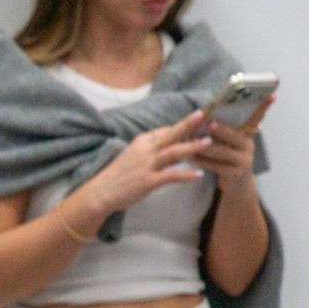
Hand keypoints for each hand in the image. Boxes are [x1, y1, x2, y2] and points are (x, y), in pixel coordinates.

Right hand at [81, 111, 211, 218]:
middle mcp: (145, 150)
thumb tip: (176, 151)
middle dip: (188, 124)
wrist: (99, 193)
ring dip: (192, 146)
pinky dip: (186, 175)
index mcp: (141, 142)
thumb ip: (155, 153)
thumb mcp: (134, 157)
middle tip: (205, 114)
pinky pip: (171, 176)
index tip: (199, 120)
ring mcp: (146, 165)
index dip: (183, 126)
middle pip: (171, 134)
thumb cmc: (117, 176)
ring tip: (209, 142)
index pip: (166, 131)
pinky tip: (199, 175)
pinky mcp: (148, 181)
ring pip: (173, 152)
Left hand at [192, 96, 272, 186]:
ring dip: (206, 147)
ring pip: (223, 152)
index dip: (264, 107)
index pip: (257, 117)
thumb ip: (225, 130)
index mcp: (247, 134)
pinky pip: (216, 166)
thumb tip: (203, 113)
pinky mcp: (234, 174)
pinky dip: (202, 161)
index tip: (273, 94)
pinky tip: (190, 157)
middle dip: (222, 130)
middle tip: (210, 123)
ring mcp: (243, 160)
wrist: (237, 184)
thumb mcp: (231, 142)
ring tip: (191, 141)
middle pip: (235, 136)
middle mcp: (248, 145)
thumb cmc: (229, 158)